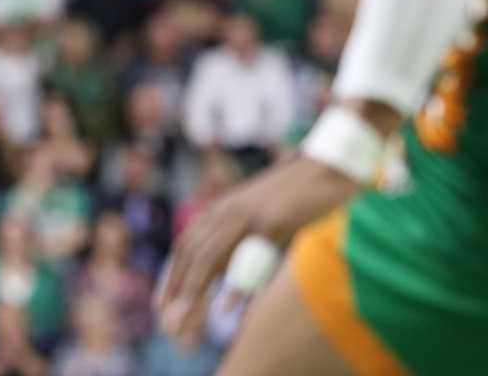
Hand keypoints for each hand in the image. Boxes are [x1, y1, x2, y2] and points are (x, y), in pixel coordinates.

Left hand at [156, 155, 354, 337]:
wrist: (326, 164)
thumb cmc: (299, 197)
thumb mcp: (263, 221)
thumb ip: (243, 245)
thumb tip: (231, 281)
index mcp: (221, 211)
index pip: (186, 246)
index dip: (172, 276)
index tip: (162, 306)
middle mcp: (226, 210)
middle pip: (191, 254)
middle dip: (177, 289)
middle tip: (168, 324)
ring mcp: (247, 214)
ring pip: (210, 256)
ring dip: (194, 291)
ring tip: (184, 321)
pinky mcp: (272, 219)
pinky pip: (249, 255)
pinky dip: (236, 284)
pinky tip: (226, 309)